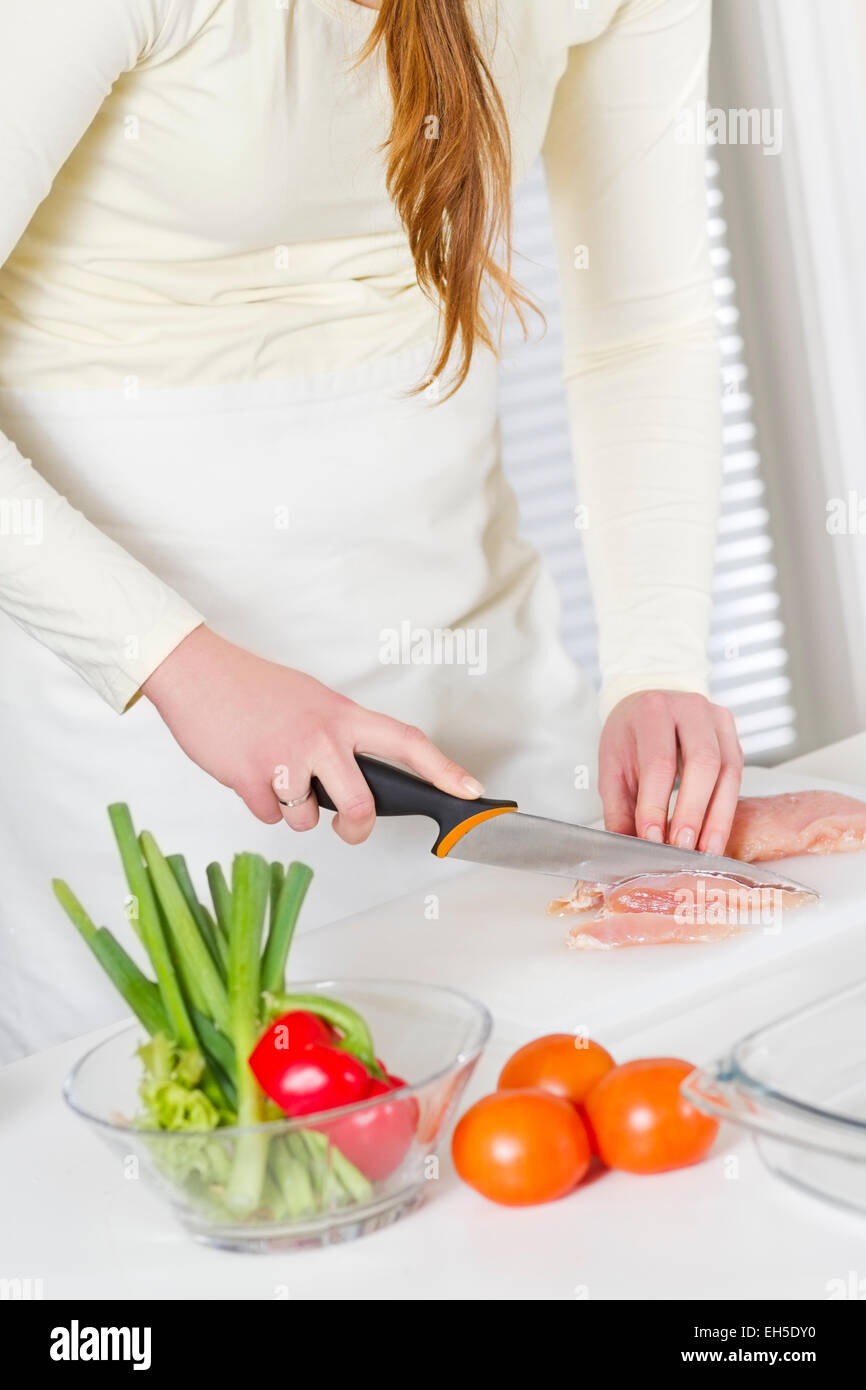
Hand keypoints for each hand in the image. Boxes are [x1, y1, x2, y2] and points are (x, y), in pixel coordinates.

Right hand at [142, 625, 483, 843]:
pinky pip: (269, 817)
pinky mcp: (250, 779)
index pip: (406, 743)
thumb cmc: (253, 688)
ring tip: (271, 769)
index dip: (444, 770)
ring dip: (290, 807)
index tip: (470, 791)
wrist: (196, 672)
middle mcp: (321, 737)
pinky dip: (259, 803)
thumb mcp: (311, 701)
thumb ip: (338, 736)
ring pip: (305, 818)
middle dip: (355, 829)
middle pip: (360, 807)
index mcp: (342, 716)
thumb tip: (356, 778)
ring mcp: (286, 760)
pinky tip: (247, 771)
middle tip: (348, 828)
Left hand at [598, 690, 743, 855]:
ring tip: (704, 852)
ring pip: (727, 772)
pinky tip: (714, 836)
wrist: (647, 705)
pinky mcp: (733, 736)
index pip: (659, 762)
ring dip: (717, 818)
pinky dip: (725, 811)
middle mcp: (690, 709)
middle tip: (682, 847)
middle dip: (693, 812)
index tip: (652, 838)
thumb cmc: (629, 737)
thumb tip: (627, 850)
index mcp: (652, 710)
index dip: (656, 804)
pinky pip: (736, 776)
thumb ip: (619, 809)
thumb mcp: (613, 768)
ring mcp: (717, 721)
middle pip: (702, 763)